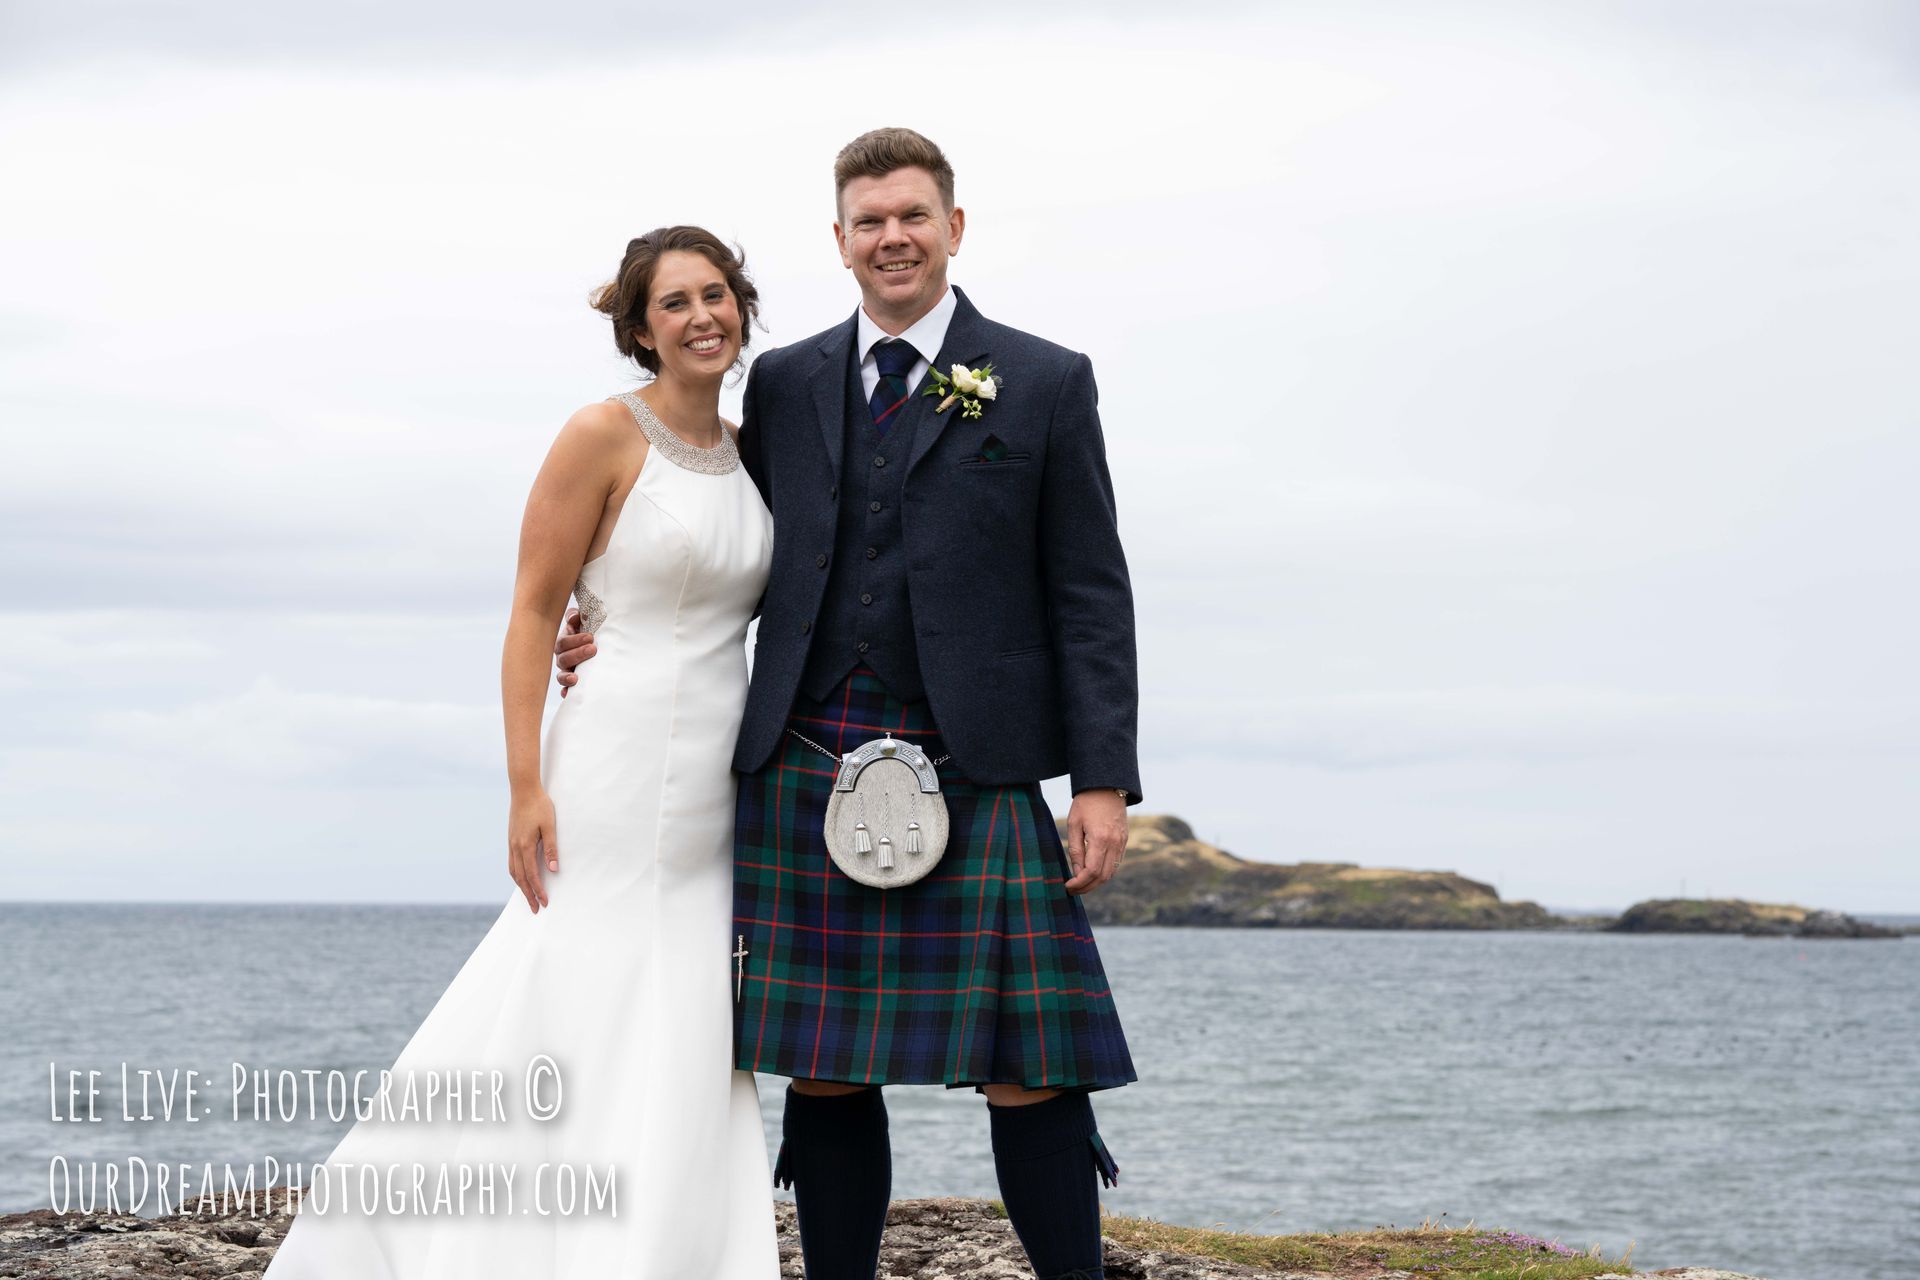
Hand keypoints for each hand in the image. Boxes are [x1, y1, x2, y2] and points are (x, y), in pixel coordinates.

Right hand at [508, 788, 558, 912]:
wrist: (523, 790)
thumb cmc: (539, 806)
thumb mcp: (550, 826)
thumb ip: (551, 848)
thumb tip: (553, 870)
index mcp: (524, 846)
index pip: (532, 875)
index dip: (538, 890)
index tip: (545, 902)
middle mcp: (515, 847)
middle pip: (520, 878)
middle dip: (528, 895)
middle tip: (536, 909)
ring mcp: (511, 844)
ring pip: (513, 872)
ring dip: (521, 887)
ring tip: (529, 898)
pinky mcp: (511, 840)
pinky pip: (511, 863)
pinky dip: (516, 875)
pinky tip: (521, 878)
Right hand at [554, 607, 595, 697]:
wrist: (595, 646)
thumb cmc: (588, 632)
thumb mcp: (583, 622)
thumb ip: (576, 617)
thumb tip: (574, 616)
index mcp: (564, 643)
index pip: (564, 642)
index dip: (575, 640)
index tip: (590, 637)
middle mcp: (562, 657)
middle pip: (563, 658)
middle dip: (578, 654)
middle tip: (593, 649)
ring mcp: (566, 671)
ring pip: (561, 675)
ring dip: (567, 677)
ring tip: (575, 678)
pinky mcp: (571, 683)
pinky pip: (565, 689)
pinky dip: (566, 692)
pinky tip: (568, 694)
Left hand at [1063, 789, 1127, 894]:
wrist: (1107, 786)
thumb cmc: (1086, 803)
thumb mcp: (1074, 824)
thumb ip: (1075, 849)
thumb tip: (1077, 872)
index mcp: (1100, 838)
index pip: (1091, 871)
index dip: (1079, 883)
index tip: (1067, 886)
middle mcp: (1114, 843)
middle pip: (1103, 876)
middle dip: (1087, 887)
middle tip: (1073, 890)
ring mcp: (1122, 842)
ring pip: (1111, 872)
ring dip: (1096, 882)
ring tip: (1081, 884)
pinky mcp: (1124, 840)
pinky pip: (1116, 863)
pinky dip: (1105, 872)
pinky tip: (1092, 873)